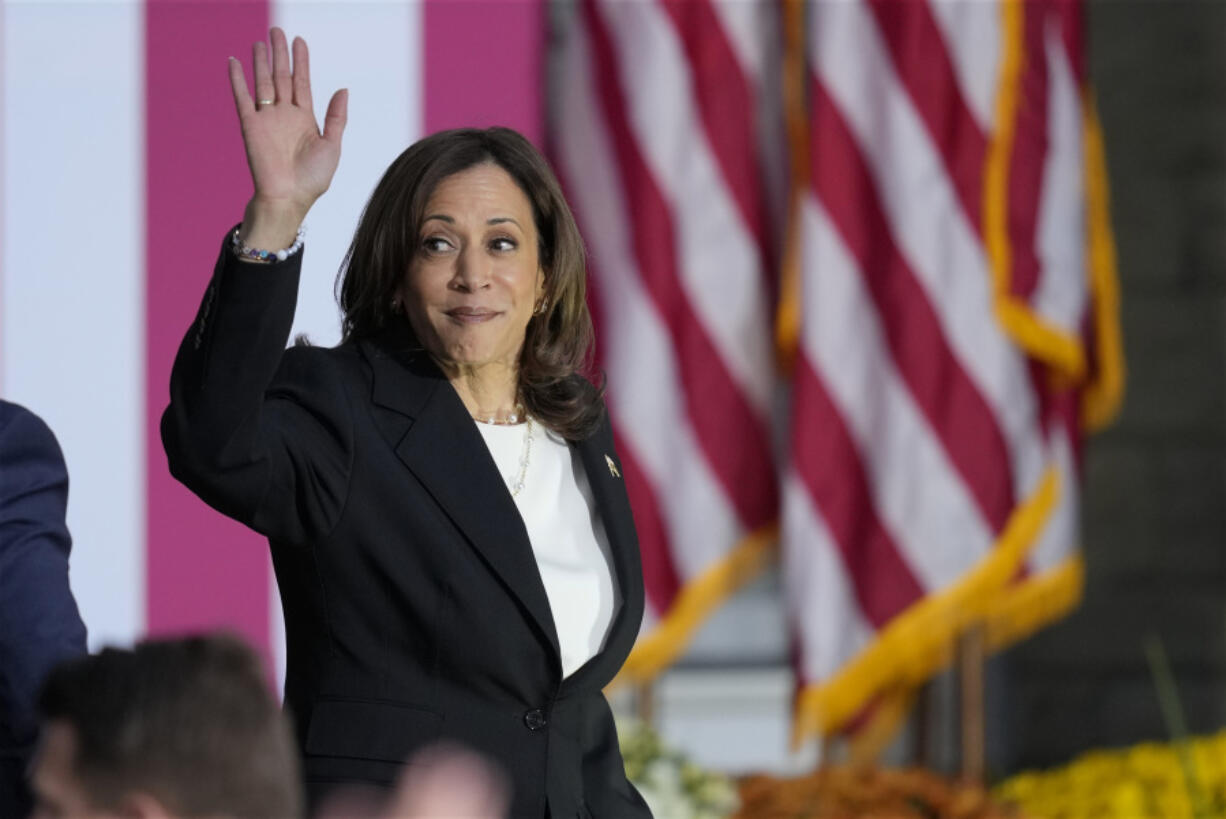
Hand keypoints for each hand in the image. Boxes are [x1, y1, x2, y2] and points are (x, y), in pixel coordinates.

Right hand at [229, 28, 346, 247]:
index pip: (302, 82)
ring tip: (260, 41)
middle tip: (277, 30)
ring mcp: (266, 119)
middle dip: (280, 54)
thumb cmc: (312, 179)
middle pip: (282, 76)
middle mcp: (284, 115)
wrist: (289, 198)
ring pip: (263, 82)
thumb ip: (336, 117)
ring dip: (261, 61)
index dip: (301, 61)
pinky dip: (237, 80)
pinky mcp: (250, 126)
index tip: (299, 41)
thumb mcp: (332, 146)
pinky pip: (242, 98)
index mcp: (305, 119)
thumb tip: (343, 89)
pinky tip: (234, 62)